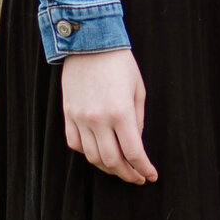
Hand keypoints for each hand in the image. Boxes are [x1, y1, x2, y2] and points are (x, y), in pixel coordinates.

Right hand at [62, 46, 155, 180]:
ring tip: (120, 168)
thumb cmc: (119, 63)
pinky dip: (87, 153)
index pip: (133, 153)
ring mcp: (80, 118)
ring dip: (108, 168)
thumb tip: (136, 145)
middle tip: (138, 177)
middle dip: (128, 174)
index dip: (144, 168)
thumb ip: (138, 121)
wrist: (89, 42)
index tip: (151, 175)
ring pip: (92, 156)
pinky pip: (75, 143)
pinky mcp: (68, 113)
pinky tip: (98, 153)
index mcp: (120, 112)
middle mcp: (98, 119)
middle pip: (112, 160)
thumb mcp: (138, 91)